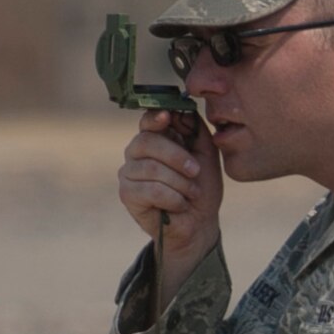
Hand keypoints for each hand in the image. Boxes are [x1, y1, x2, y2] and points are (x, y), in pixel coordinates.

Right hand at [117, 109, 221, 310]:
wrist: (199, 223)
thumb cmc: (201, 188)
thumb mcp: (206, 156)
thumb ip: (196, 132)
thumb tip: (185, 109)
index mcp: (156, 140)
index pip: (148, 121)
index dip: (156, 117)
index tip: (168, 117)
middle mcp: (137, 152)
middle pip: (147, 141)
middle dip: (177, 156)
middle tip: (195, 171)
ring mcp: (129, 172)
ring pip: (151, 168)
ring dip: (180, 183)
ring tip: (191, 193)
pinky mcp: (127, 193)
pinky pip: (150, 189)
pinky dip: (173, 198)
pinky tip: (180, 205)